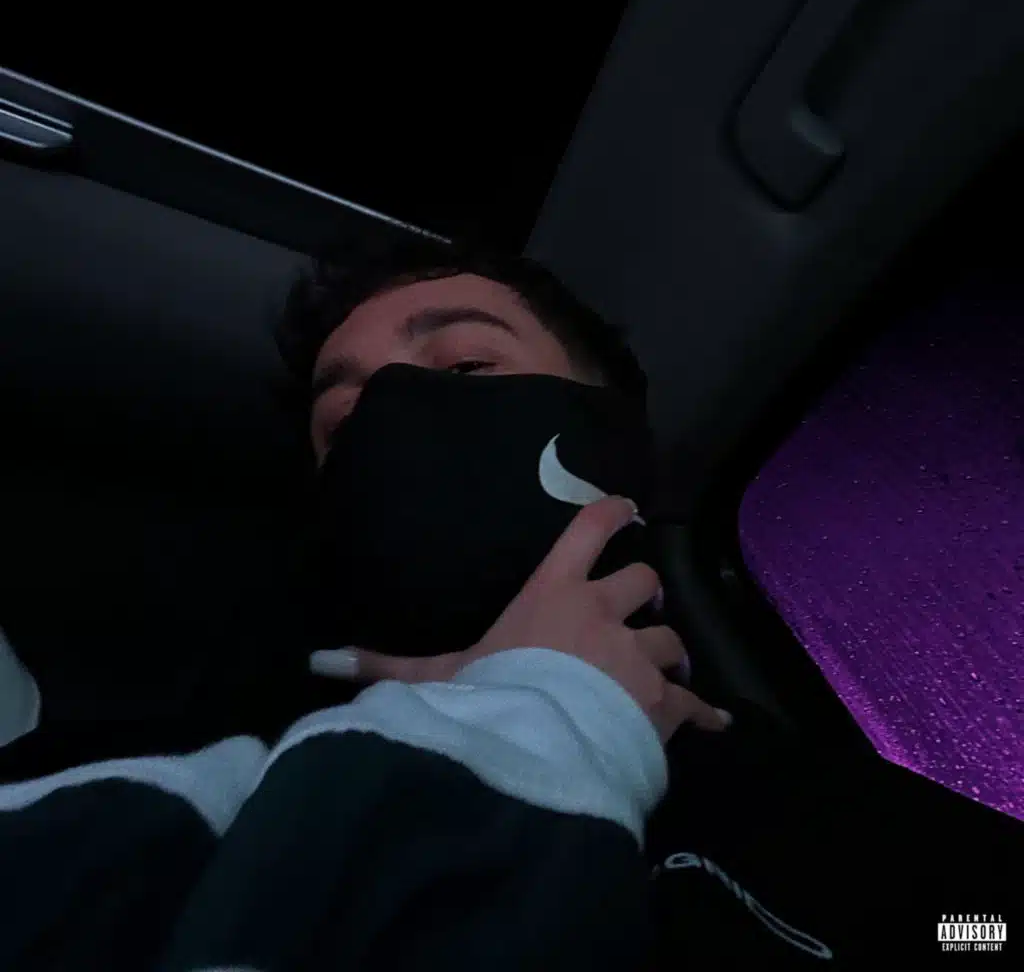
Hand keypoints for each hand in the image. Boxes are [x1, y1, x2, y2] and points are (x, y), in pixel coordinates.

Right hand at [311, 496, 730, 741]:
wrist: (530, 749)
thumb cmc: (482, 697)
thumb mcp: (430, 675)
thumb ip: (381, 662)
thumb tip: (318, 658)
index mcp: (553, 592)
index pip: (590, 530)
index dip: (612, 514)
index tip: (626, 510)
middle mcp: (602, 612)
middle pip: (644, 580)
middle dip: (643, 593)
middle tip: (635, 611)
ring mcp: (637, 657)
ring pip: (672, 639)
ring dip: (668, 654)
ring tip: (662, 671)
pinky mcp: (662, 704)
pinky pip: (695, 703)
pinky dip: (702, 712)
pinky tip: (713, 723)